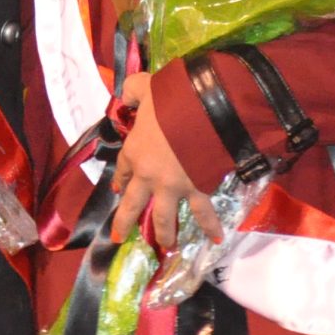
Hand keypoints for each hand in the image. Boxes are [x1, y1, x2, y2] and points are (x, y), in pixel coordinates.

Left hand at [108, 71, 223, 251]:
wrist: (201, 112)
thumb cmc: (170, 99)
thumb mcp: (144, 87)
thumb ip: (132, 90)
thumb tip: (126, 92)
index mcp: (135, 151)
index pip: (123, 169)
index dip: (120, 179)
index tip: (118, 188)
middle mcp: (149, 175)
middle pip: (132, 204)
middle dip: (124, 222)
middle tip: (118, 238)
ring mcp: (172, 187)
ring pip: (164, 217)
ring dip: (164, 234)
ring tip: (165, 246)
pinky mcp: (196, 190)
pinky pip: (203, 212)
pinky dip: (210, 226)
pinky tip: (216, 240)